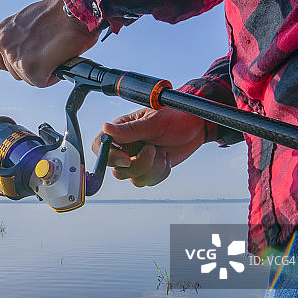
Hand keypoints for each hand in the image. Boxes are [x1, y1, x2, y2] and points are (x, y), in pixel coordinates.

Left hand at [0, 0, 99, 86]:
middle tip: (48, 55)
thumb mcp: (30, 20)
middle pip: (15, 71)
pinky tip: (60, 61)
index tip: (33, 57)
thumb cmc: (59, 11)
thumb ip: (23, 37)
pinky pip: (41, 82)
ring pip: (28, 78)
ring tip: (55, 56)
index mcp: (3, 32)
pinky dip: (53, 76)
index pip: (4, 58)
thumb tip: (29, 49)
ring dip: (43, 71)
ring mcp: (16, 58)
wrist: (74, 10)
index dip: (22, 59)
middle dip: (33, 66)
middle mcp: (5, 45)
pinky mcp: (30, 70)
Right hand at [92, 107, 207, 186]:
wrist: (197, 126)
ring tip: (163, 153)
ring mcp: (137, 158)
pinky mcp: (149, 169)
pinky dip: (160, 173)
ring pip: (133, 178)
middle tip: (154, 150)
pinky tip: (167, 158)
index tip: (127, 159)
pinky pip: (147, 181)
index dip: (109, 157)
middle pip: (117, 169)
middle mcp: (126, 146)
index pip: (100, 146)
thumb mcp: (154, 121)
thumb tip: (105, 128)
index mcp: (121, 130)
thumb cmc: (175, 116)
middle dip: (139, 165)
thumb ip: (130, 129)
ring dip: (153, 169)